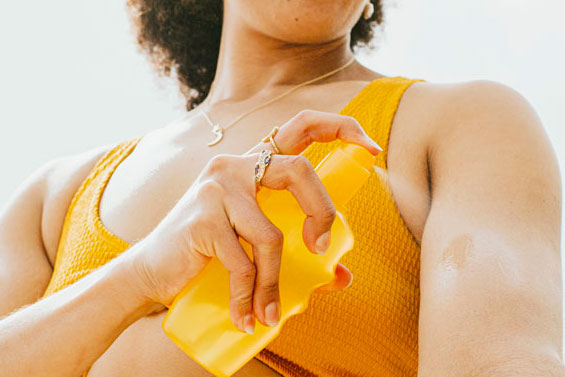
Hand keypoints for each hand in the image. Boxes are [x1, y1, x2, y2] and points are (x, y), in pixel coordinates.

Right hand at [130, 110, 381, 332]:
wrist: (151, 271)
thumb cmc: (209, 255)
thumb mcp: (255, 247)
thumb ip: (297, 253)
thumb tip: (341, 275)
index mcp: (253, 165)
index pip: (300, 128)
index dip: (340, 128)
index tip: (371, 148)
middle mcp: (234, 167)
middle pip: (299, 170)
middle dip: (322, 211)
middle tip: (322, 249)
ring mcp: (216, 189)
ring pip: (271, 235)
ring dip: (275, 282)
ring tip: (270, 313)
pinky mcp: (202, 219)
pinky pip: (244, 263)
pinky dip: (250, 296)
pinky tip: (246, 317)